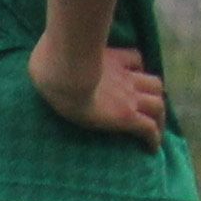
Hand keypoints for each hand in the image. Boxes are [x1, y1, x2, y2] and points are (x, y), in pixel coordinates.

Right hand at [31, 36, 168, 147]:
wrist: (64, 76)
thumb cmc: (53, 63)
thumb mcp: (55, 51)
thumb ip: (57, 52)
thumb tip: (42, 56)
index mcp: (111, 61)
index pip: (134, 59)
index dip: (137, 68)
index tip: (136, 76)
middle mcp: (125, 78)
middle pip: (154, 83)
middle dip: (154, 95)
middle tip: (149, 108)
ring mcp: (128, 97)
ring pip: (158, 104)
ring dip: (158, 116)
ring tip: (155, 129)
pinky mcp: (126, 117)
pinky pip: (148, 129)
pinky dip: (154, 138)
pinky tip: (152, 148)